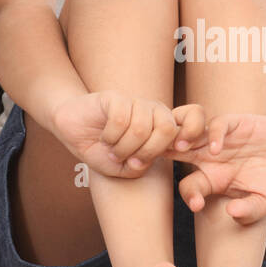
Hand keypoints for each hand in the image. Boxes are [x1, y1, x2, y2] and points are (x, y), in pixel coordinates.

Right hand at [50, 92, 206, 177]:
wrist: (72, 130)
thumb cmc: (101, 149)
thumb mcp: (123, 168)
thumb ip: (139, 168)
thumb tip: (143, 161)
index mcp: (161, 125)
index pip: (193, 118)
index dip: (193, 132)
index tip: (181, 150)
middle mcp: (151, 110)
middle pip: (166, 128)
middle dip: (147, 152)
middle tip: (131, 159)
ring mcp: (133, 102)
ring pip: (141, 128)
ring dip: (123, 148)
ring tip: (113, 151)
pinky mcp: (114, 97)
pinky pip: (121, 119)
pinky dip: (111, 136)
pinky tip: (104, 137)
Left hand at [164, 113, 265, 222]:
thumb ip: (251, 211)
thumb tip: (232, 214)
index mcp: (214, 179)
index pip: (189, 187)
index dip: (188, 196)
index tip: (197, 206)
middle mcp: (211, 158)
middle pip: (177, 154)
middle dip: (162, 155)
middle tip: (153, 160)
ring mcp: (221, 139)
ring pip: (190, 133)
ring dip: (182, 138)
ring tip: (179, 148)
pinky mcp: (235, 124)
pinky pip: (217, 124)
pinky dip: (215, 134)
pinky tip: (216, 148)